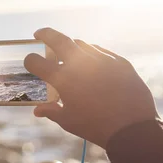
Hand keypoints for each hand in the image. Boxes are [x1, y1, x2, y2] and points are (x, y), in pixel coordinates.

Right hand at [24, 28, 158, 147]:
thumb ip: (51, 111)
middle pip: (59, 40)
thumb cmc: (94, 126)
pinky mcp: (119, 61)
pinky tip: (91, 61)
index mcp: (63, 79)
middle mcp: (80, 64)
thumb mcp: (68, 121)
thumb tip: (37, 110)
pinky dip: (91, 53)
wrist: (132, 127)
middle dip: (46, 34)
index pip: (37, 62)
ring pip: (81, 44)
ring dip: (71, 46)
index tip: (30, 62)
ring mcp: (102, 59)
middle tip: (40, 34)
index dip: (30, 61)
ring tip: (69, 53)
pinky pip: (101, 51)